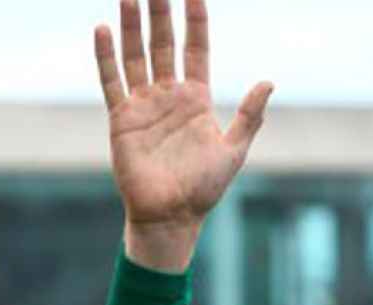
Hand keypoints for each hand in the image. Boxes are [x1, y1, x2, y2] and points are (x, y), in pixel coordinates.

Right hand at [93, 0, 272, 271]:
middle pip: (163, 44)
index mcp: (196, 98)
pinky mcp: (121, 119)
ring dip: (132, 25)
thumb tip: (269, 81)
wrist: (171, 216)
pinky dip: (106, 56)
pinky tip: (104, 29)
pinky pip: (111, 81)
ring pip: (135, 55)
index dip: (196, 21)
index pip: (196, 49)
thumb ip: (249, 116)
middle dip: (160, 13)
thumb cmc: (204, 188)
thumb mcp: (233, 150)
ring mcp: (143, 104)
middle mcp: (168, 95)